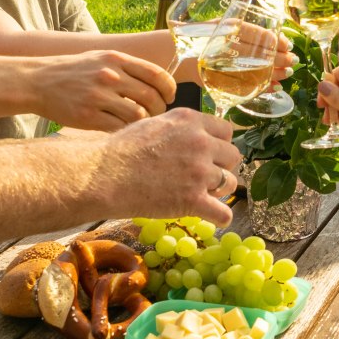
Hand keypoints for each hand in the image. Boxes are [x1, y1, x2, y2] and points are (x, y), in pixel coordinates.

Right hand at [28, 50, 174, 130]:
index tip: (169, 97)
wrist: (37, 81)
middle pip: (151, 97)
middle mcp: (110, 75)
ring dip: (145, 123)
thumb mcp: (100, 58)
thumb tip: (158, 82)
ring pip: (138, 115)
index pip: (157, 75)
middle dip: (160, 109)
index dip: (169, 89)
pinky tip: (124, 131)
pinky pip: (118, 128)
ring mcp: (98, 96)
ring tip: (141, 125)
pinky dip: (126, 132)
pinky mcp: (88, 116)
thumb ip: (127, 67)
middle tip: (156, 115)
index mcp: (116, 59)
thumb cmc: (73, 71)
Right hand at [89, 108, 242, 225]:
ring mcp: (199, 172)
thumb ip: (180, 129)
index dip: (219, 144)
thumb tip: (194, 136)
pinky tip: (213, 218)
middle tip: (204, 176)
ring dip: (220, 190)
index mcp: (191, 121)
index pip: (227, 131)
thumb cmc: (121, 149)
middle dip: (222, 166)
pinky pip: (224, 213)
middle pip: (233, 156)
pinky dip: (221, 217)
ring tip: (203, 194)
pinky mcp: (194, 200)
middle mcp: (200, 143)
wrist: (105, 174)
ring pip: (231, 183)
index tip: (210, 154)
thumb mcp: (154, 124)